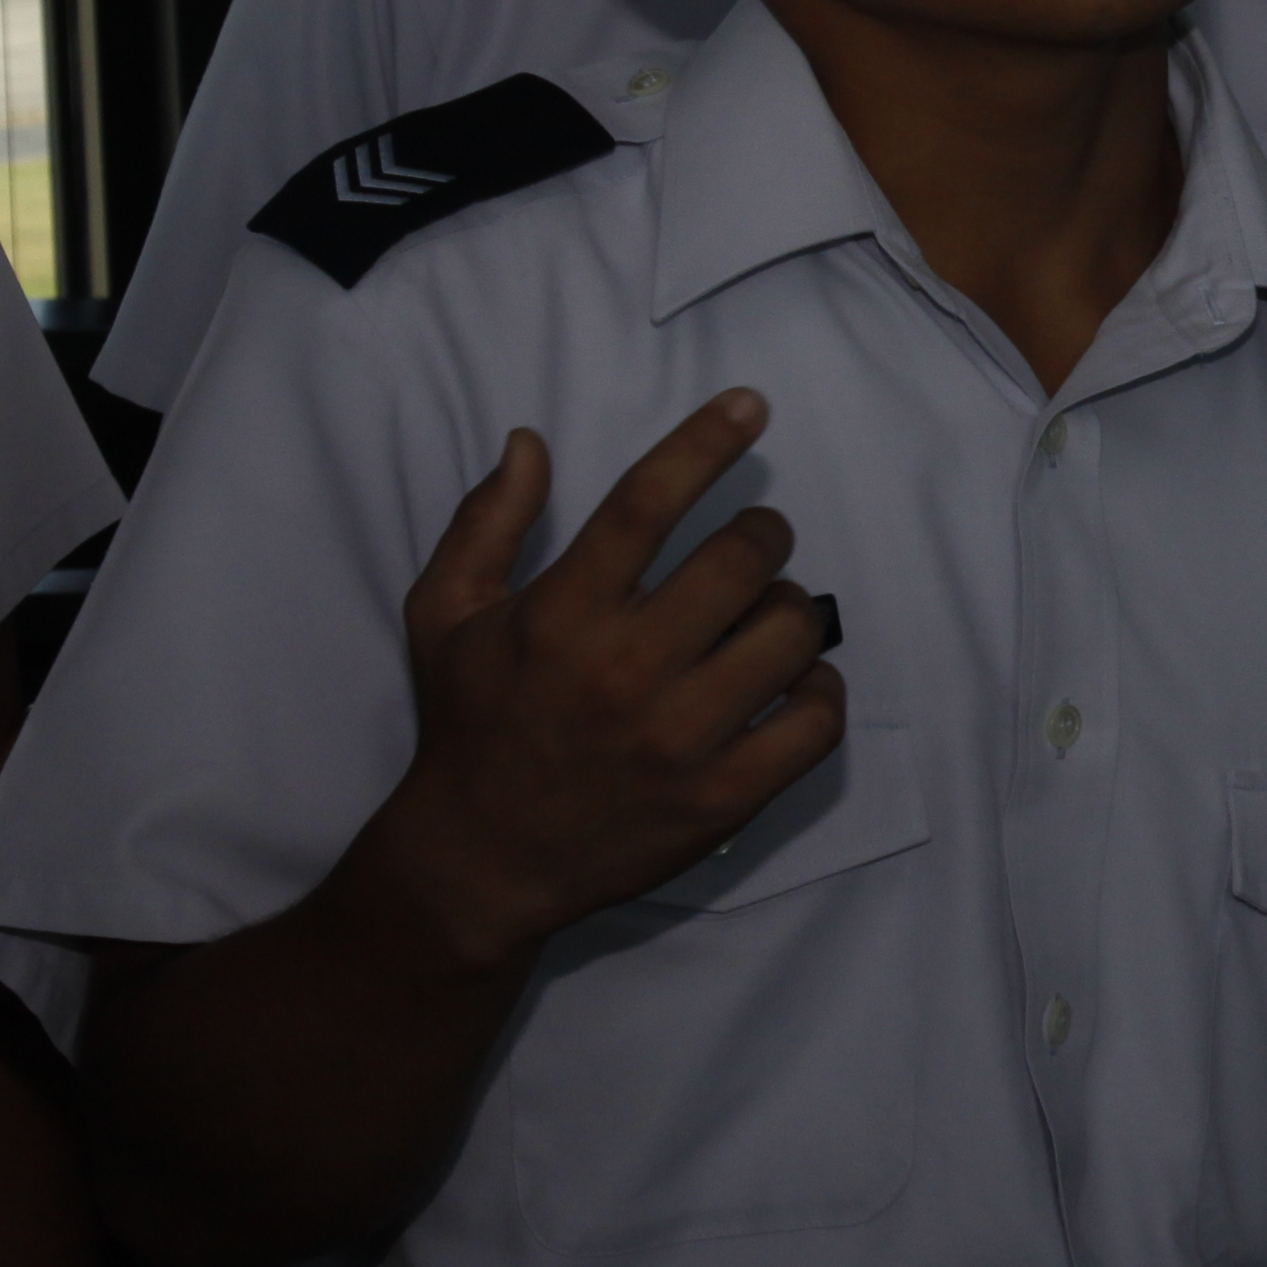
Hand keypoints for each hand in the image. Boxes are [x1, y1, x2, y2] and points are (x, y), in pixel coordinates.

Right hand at [356, 395, 842, 972]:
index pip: (645, 505)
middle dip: (764, 534)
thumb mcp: (445, 617)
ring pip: (791, 634)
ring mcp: (680, 738)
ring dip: (793, 609)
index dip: (704, 443)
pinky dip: (821, 690)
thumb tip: (529, 440)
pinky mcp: (721, 797)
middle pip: (742, 561)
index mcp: (562, 615)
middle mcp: (625, 669)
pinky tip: (795, 683)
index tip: (752, 405)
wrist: (479, 861)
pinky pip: (815, 722)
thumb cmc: (470, 725)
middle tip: (755, 543)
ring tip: (766, 615)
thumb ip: (487, 523)